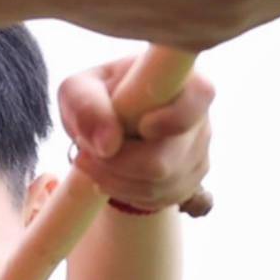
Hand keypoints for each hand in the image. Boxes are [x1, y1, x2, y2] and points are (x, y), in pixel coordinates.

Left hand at [58, 58, 215, 214]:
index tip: (142, 127)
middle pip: (168, 158)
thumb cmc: (96, 99)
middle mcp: (199, 117)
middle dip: (118, 163)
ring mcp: (198, 153)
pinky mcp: (189, 181)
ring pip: (160, 184)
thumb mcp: (78, 91)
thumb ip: (86, 106)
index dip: (175, 117)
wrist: (106, 127)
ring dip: (115, 180)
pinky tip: (109, 176)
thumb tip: (108, 145)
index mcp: (181, 81)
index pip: (200, 95)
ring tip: (91, 162)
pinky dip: (125, 193)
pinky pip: (158, 199)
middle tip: (85, 152)